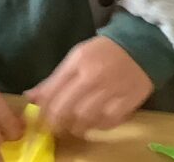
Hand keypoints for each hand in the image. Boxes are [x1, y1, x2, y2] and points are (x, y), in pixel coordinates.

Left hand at [27, 36, 152, 137]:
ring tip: (75, 126)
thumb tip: (30, 97)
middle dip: (56, 123)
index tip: (40, 118)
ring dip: (76, 127)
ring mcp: (113, 90)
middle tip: (55, 127)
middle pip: (66, 109)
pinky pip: (108, 122)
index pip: (52, 92)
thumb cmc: (105, 51)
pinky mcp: (129, 100)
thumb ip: (54, 78)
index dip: (42, 110)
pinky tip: (96, 122)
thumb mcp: (77, 57)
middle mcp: (95, 77)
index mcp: (80, 62)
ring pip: (86, 119)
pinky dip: (99, 126)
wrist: (143, 46)